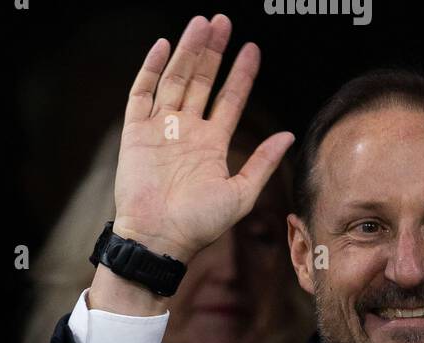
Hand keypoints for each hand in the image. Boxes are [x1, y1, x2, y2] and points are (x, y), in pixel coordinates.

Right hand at [112, 14, 293, 265]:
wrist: (158, 239)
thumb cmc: (198, 225)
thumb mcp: (240, 194)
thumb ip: (262, 163)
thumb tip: (288, 136)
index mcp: (210, 145)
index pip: (229, 99)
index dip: (241, 74)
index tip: (253, 49)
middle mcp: (185, 132)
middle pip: (201, 82)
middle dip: (212, 52)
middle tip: (222, 22)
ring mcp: (160, 130)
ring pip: (175, 80)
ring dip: (187, 52)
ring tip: (201, 24)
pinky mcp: (135, 133)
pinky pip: (142, 94)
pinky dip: (151, 69)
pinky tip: (164, 46)